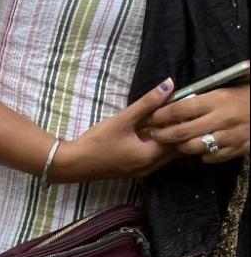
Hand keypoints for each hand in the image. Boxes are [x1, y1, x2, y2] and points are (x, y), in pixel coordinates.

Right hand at [51, 81, 177, 182]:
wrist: (73, 164)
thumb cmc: (97, 142)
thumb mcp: (123, 119)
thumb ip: (148, 102)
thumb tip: (169, 84)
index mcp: (150, 155)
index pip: (179, 139)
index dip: (183, 122)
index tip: (182, 105)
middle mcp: (149, 167)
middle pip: (174, 148)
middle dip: (176, 130)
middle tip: (175, 111)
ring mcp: (141, 171)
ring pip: (163, 154)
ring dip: (166, 138)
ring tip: (163, 120)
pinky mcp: (132, 171)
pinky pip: (153, 158)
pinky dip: (156, 145)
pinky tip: (149, 132)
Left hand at [143, 84, 249, 165]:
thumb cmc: (248, 94)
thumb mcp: (230, 87)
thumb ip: (206, 94)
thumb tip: (177, 96)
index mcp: (218, 99)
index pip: (181, 109)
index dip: (162, 114)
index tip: (152, 117)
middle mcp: (221, 119)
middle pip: (182, 133)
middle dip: (163, 135)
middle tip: (154, 135)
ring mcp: (229, 137)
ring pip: (193, 148)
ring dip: (179, 148)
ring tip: (172, 144)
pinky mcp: (236, 150)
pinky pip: (210, 157)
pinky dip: (200, 155)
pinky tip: (196, 149)